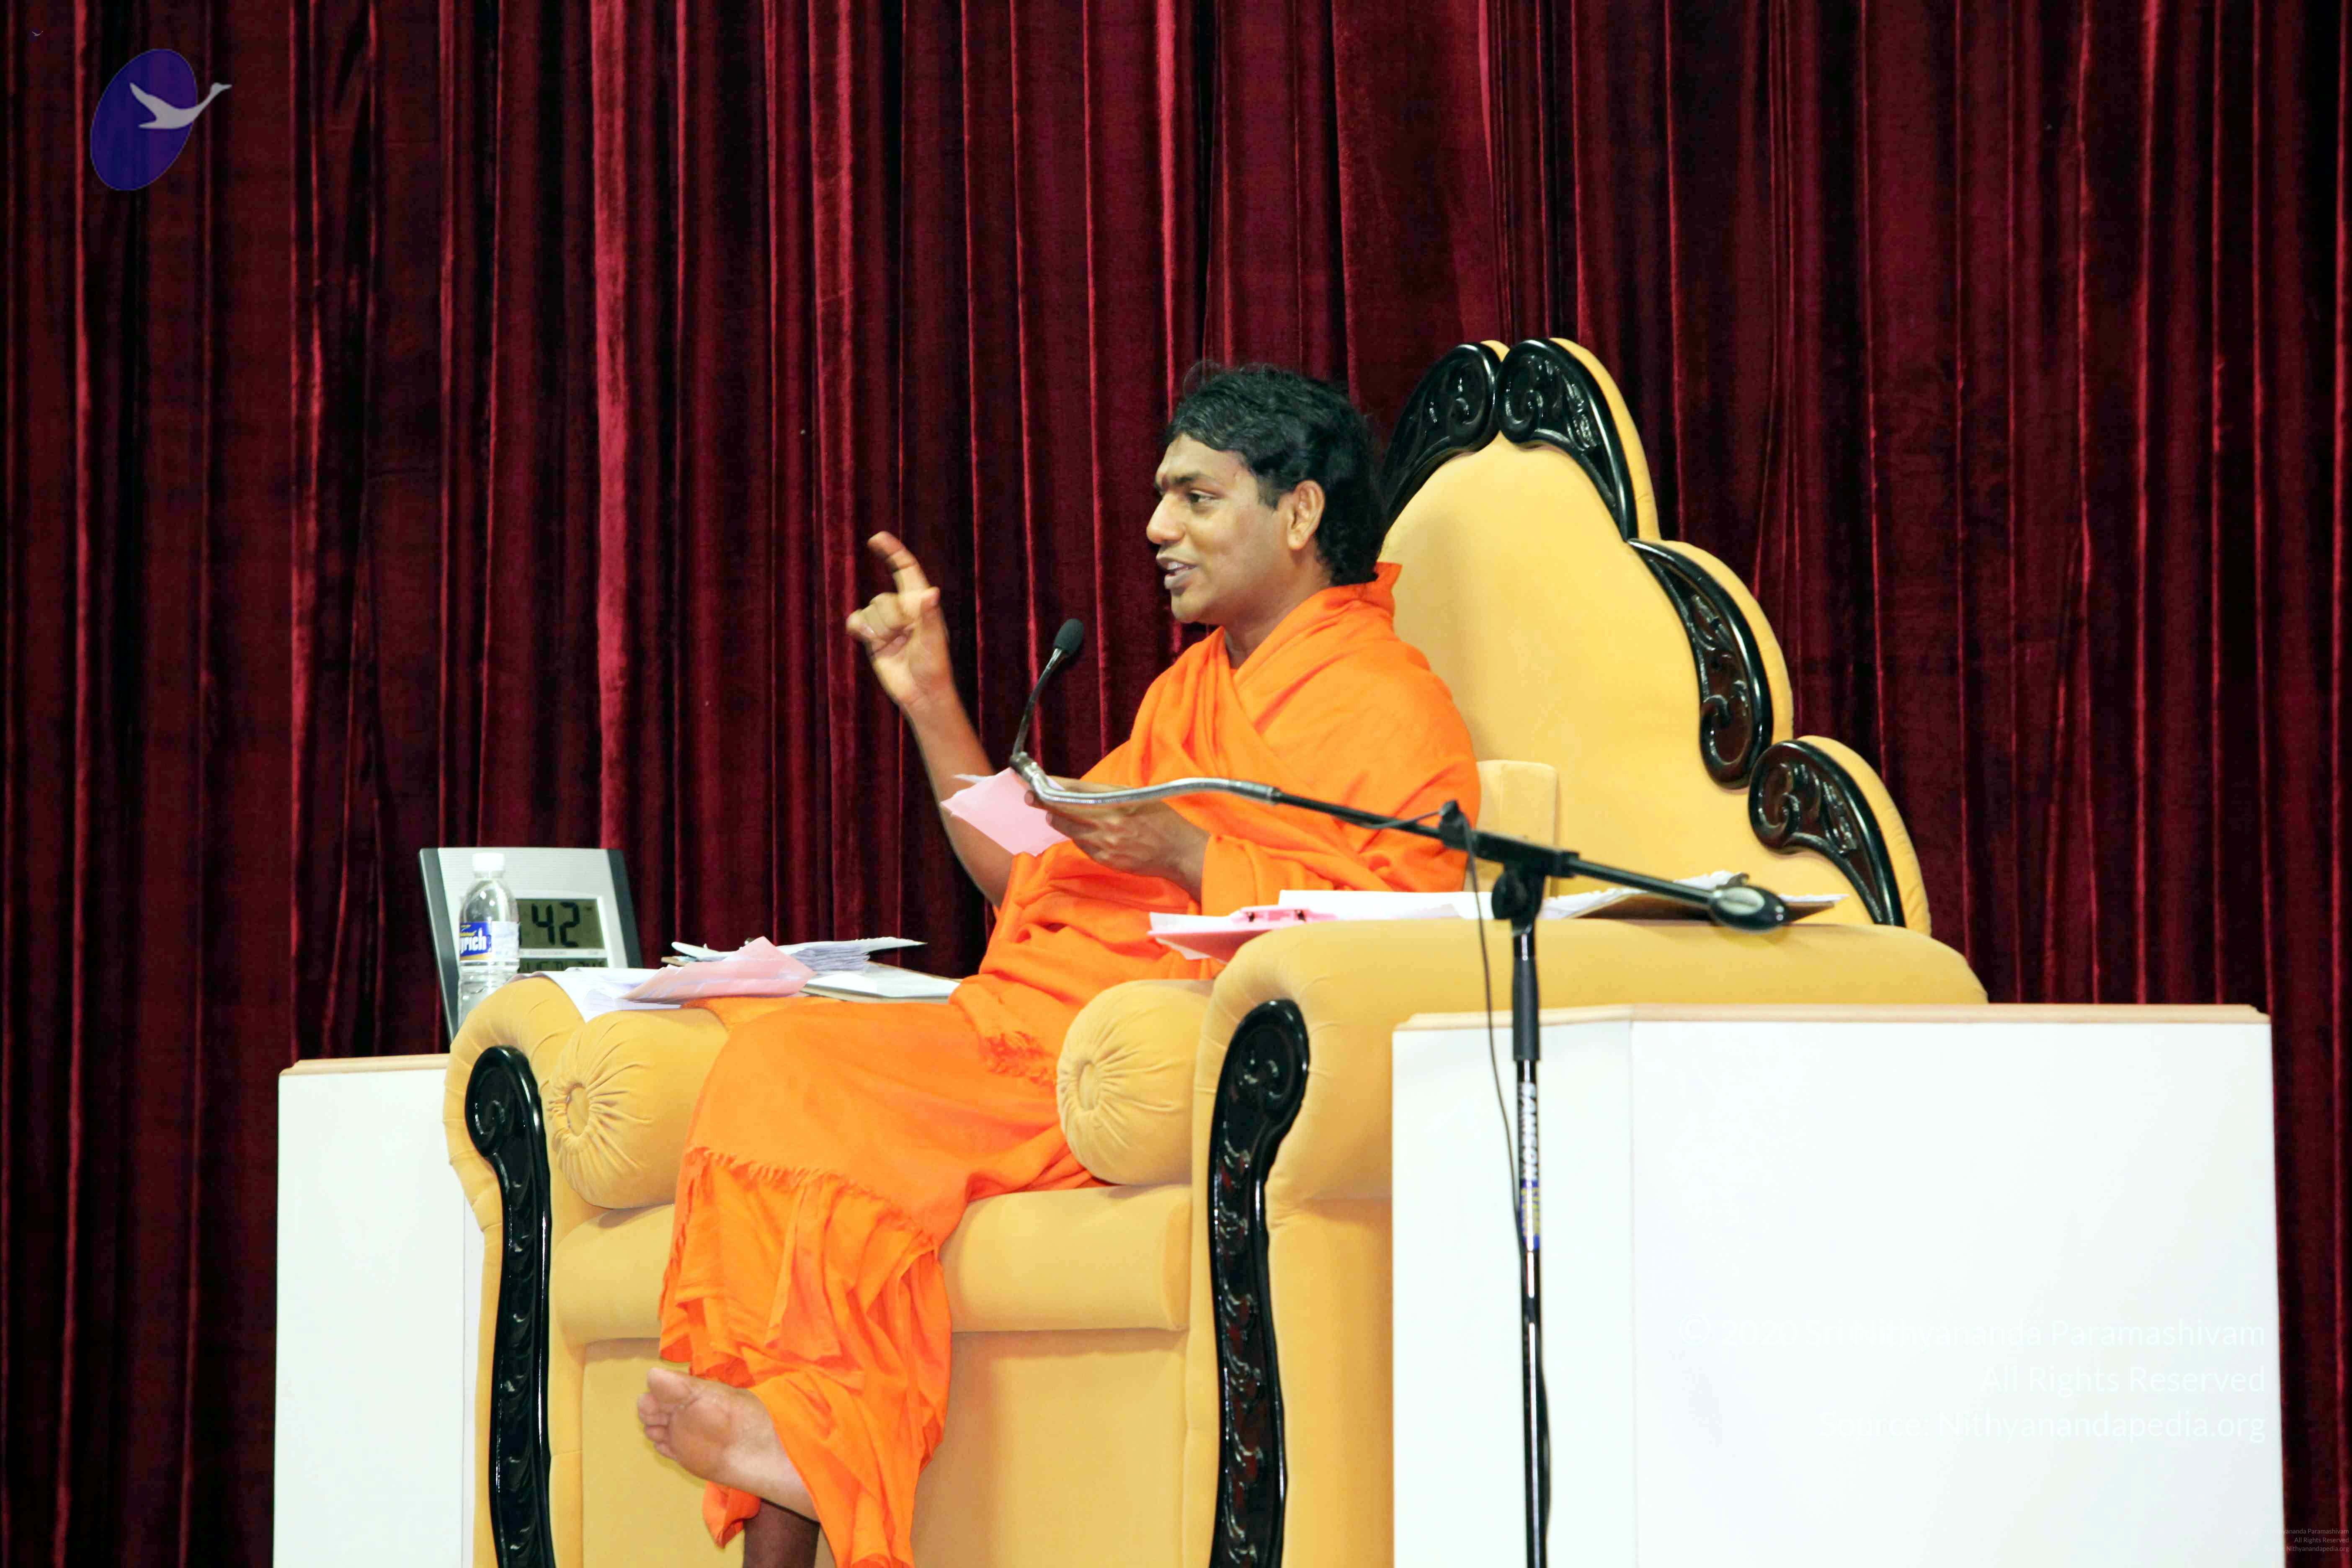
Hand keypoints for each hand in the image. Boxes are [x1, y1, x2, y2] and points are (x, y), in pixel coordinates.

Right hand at [846, 532, 954, 715]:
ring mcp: (886, 624)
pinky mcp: (872, 638)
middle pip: (882, 598)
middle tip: (903, 636)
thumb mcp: (934, 641)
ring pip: (868, 611)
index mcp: (921, 603)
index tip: (877, 538)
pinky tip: (869, 640)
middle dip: (889, 618)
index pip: (906, 570)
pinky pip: (856, 622)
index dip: (892, 552)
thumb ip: (929, 616)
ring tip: (893, 645)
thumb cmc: (934, 666)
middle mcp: (903, 610)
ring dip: (878, 630)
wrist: (920, 693)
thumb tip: (932, 592)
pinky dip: (860, 629)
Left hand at [1032, 779, 1210, 896]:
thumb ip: (1107, 793)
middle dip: (1046, 804)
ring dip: (1060, 821)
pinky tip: (1082, 832)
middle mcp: (1107, 821)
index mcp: (1117, 800)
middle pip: (1065, 811)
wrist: (1180, 852)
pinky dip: (1078, 837)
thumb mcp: (1137, 795)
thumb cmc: (1162, 818)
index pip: (1075, 790)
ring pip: (1069, 830)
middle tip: (1032, 799)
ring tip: (1055, 815)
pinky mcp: (1106, 859)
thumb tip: (1075, 790)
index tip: (1035, 785)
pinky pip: (1082, 845)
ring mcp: (1105, 843)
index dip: (1053, 787)